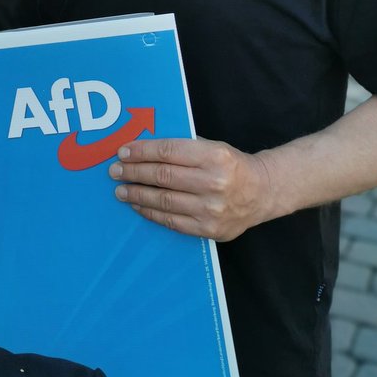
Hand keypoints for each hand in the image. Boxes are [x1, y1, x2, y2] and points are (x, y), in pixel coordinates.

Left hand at [108, 136, 272, 240]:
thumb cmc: (232, 165)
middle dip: (134, 172)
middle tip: (114, 170)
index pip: (168, 152)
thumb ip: (183, 149)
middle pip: (162, 177)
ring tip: (120, 189)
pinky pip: (171, 221)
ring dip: (137, 194)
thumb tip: (143, 149)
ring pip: (164, 201)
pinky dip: (151, 212)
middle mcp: (213, 183)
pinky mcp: (208, 229)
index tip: (123, 151)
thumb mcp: (213, 147)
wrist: (262, 192)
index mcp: (214, 156)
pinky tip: (138, 205)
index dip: (142, 152)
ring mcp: (210, 209)